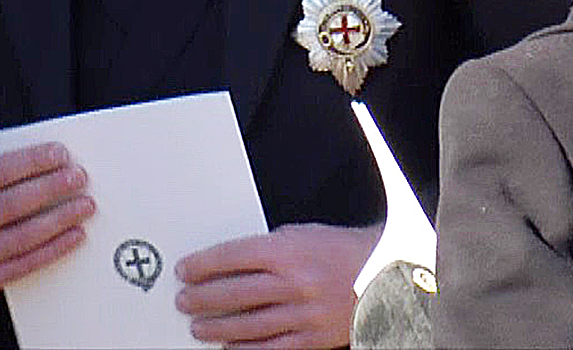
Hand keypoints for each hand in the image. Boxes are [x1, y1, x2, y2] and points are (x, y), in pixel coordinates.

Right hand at [0, 143, 92, 294]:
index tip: (60, 154)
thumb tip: (43, 163)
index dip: (33, 162)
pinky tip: (74, 235)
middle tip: (78, 178)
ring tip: (83, 206)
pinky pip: (28, 263)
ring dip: (61, 218)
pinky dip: (56, 248)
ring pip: (26, 235)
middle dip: (53, 188)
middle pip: (15, 203)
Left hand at [175, 222, 376, 348]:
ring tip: (198, 327)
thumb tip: (230, 260)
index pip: (231, 256)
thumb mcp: (303, 234)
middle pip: (236, 292)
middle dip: (203, 298)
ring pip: (250, 324)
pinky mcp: (316, 337)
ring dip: (218, 327)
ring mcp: (306, 312)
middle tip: (184, 301)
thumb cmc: (344, 251)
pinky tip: (231, 347)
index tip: (186, 270)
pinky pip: (275, 347)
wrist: (389, 273)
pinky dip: (249, 349)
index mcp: (288, 251)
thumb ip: (268, 247)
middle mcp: (296, 282)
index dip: (202, 265)